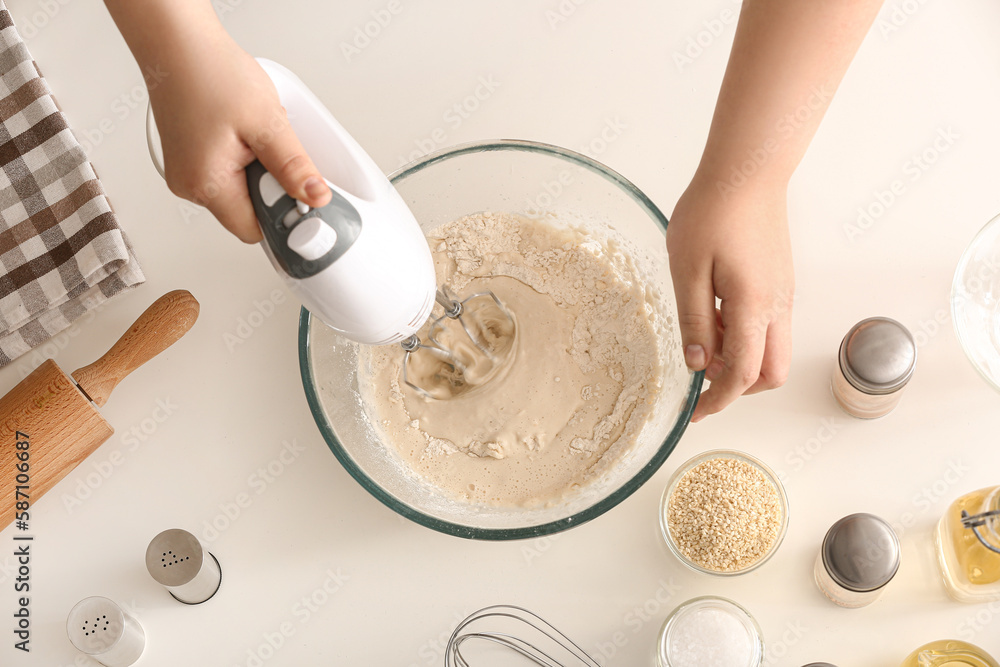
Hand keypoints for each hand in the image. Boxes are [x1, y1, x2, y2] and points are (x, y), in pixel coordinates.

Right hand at [149, 32, 330, 241]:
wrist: (178, 44)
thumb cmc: (210, 72)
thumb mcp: (267, 122)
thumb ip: (294, 167)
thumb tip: (316, 198)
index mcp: (207, 184)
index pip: (257, 231)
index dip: (284, 219)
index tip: (304, 203)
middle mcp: (190, 186)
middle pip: (248, 215)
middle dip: (272, 191)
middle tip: (277, 154)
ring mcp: (186, 175)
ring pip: (239, 195)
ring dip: (258, 175)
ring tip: (255, 137)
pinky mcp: (189, 162)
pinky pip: (226, 177)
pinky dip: (243, 163)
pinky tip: (243, 136)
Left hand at [666, 175, 793, 421]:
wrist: (746, 171)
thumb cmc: (713, 212)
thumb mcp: (687, 269)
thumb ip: (694, 321)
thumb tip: (698, 363)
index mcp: (754, 307)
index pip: (744, 375)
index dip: (719, 401)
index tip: (695, 413)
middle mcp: (778, 306)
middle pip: (771, 373)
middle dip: (738, 388)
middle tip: (701, 382)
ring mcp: (783, 294)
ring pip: (772, 350)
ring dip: (740, 359)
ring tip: (702, 335)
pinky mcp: (779, 282)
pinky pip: (769, 325)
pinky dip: (744, 335)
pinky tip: (714, 313)